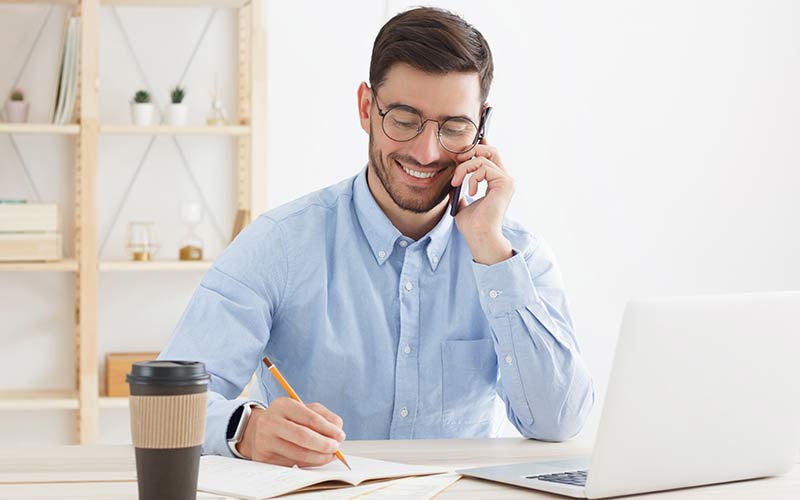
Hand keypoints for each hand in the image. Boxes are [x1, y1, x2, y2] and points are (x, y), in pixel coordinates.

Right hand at [236, 398, 344, 466]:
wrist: (258, 431)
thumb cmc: (287, 419)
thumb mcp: (303, 409)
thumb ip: (323, 416)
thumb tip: (337, 430)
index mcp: (282, 405)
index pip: (310, 418)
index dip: (329, 429)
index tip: (341, 436)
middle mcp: (270, 422)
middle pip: (303, 437)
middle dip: (324, 444)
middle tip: (336, 448)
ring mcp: (265, 441)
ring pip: (299, 454)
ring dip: (319, 457)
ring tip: (329, 455)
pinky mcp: (264, 458)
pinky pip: (292, 464)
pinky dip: (308, 464)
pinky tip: (315, 459)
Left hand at [450, 140, 514, 264]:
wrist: (479, 236)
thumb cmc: (472, 226)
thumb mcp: (461, 205)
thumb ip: (459, 192)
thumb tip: (451, 184)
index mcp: (496, 184)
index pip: (490, 157)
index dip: (478, 148)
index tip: (462, 151)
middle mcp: (504, 180)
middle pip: (491, 150)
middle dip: (472, 150)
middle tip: (457, 160)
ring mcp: (506, 181)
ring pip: (483, 159)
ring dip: (464, 168)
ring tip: (456, 183)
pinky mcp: (505, 183)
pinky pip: (484, 168)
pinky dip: (472, 177)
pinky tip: (471, 192)